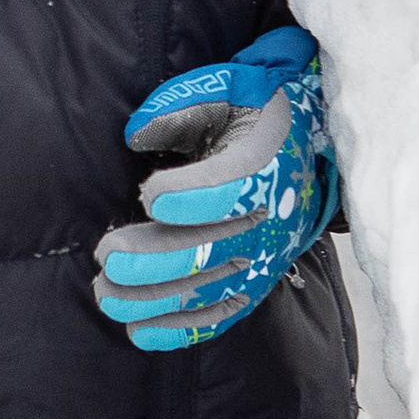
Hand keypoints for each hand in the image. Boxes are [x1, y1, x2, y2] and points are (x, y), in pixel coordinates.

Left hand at [92, 22, 337, 354]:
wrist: (312, 143)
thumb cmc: (255, 110)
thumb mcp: (227, 87)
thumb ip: (182, 104)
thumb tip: (136, 137)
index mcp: (266, 163)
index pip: (231, 190)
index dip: (189, 197)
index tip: (149, 195)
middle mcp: (270, 218)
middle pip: (212, 250)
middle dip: (155, 258)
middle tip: (107, 256)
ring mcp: (264, 257)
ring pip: (210, 290)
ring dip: (155, 298)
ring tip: (106, 296)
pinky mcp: (256, 281)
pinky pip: (221, 314)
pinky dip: (181, 329)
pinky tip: (138, 331)